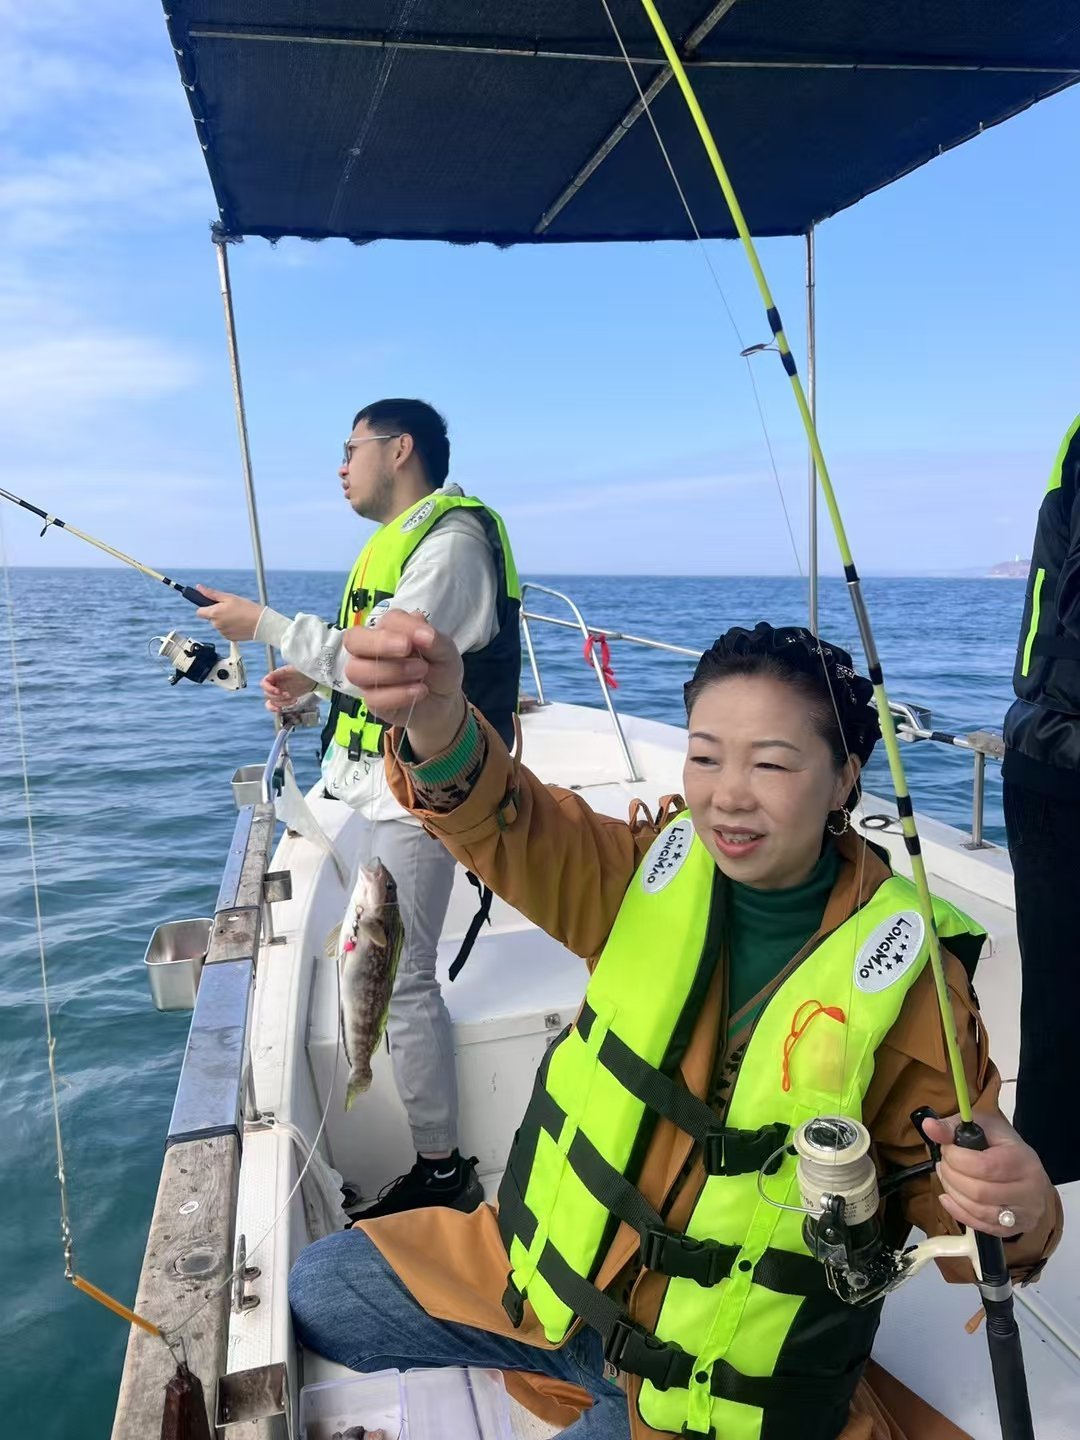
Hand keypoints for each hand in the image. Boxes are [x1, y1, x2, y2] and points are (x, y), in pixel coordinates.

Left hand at [195, 585, 262, 641]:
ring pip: (218, 625)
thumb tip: (199, 588)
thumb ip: (212, 593)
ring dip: (224, 621)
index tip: (212, 605)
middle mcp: (216, 624)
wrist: (261, 623)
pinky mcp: (229, 638)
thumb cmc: (247, 608)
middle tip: (230, 609)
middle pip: (210, 618)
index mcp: (214, 613)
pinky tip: (239, 623)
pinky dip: (230, 628)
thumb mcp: (229, 597)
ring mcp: (222, 632)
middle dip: (217, 613)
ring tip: (237, 616)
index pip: (199, 612)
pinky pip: (225, 631)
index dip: (205, 607)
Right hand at [262, 665, 315, 712]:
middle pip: (267, 694)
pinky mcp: (282, 699)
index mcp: (274, 676)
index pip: (264, 683)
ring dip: (282, 702)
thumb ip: (283, 671)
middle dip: (278, 697)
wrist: (310, 678)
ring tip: (293, 699)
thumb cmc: (302, 670)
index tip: (278, 691)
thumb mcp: (294, 668)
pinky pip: (273, 705)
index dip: (269, 688)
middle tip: (289, 695)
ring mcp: (277, 692)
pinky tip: (280, 709)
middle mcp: (274, 684)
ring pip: (272, 701)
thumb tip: (272, 674)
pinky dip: (275, 708)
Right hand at [342, 609, 464, 756]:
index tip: (425, 637)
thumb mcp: (445, 650)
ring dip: (391, 670)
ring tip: (421, 672)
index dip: (402, 627)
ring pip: (356, 670)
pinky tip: (420, 691)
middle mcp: (371, 650)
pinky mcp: (371, 701)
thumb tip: (421, 630)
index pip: (383, 621)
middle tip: (407, 649)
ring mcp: (367, 676)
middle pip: (353, 640)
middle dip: (379, 644)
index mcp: (388, 630)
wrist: (445, 701)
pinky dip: (398, 694)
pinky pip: (372, 698)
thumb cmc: (439, 668)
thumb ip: (433, 637)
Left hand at [923, 1112, 1053, 1238]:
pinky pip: (979, 1225)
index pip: (984, 1166)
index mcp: (1023, 1161)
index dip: (956, 1158)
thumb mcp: (983, 1126)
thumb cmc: (1004, 1147)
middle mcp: (1029, 1191)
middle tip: (944, 1164)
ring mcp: (1022, 1214)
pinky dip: (957, 1211)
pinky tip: (949, 1196)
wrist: (1028, 1173)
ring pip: (978, 1211)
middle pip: (979, 1192)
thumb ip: (953, 1126)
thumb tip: (929, 1126)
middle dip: (951, 1176)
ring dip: (953, 1193)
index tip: (947, 1149)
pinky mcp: (1012, 1229)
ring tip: (947, 1177)